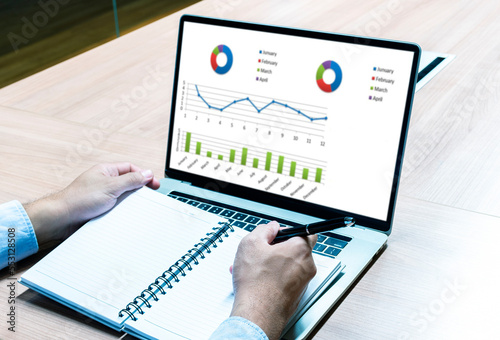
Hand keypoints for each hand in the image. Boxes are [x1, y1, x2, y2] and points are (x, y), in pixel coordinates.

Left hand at [24, 162, 159, 245]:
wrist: (61, 218)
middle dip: (139, 189)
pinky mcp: (100, 209)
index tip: (153, 184)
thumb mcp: (111, 186)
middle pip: (129, 182)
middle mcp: (104, 182)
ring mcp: (102, 196)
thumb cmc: (79, 199)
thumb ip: (131, 180)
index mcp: (106, 171)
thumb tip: (147, 173)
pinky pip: (117, 208)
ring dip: (131, 202)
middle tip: (150, 196)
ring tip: (139, 207)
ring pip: (123, 197)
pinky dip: (123, 212)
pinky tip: (126, 216)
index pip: (130, 169)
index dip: (144, 175)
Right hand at [230, 221, 316, 339]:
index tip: (275, 235)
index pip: (306, 231)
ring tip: (251, 268)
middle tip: (260, 252)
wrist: (257, 314)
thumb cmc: (256, 282)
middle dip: (275, 249)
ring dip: (270, 264)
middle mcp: (307, 266)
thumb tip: (271, 228)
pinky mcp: (296, 295)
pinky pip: (285, 280)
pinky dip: (272, 277)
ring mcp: (303, 282)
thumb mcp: (251, 243)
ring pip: (286, 266)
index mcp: (300, 249)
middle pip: (294, 249)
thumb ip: (263, 229)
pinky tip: (255, 280)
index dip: (288, 231)